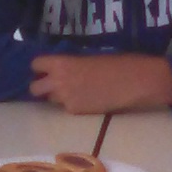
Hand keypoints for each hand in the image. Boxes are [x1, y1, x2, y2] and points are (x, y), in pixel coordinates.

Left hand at [28, 53, 171, 114]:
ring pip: (51, 100)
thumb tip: (64, 68)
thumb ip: (72, 64)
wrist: (136, 83)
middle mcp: (59, 82)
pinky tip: (89, 100)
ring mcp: (67, 100)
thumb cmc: (118, 63)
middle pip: (34, 89)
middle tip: (55, 84)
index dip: (41, 67)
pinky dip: (74, 105)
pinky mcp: (77, 113)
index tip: (48, 68)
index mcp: (62, 63)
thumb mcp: (90, 58)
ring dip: (58, 96)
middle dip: (41, 87)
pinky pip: (67, 108)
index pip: (36, 65)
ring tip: (76, 92)